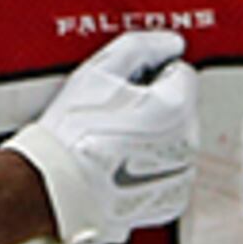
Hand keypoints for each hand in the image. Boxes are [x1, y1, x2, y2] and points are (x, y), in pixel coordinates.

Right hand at [2, 29, 198, 243]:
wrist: (55, 189)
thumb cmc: (72, 134)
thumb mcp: (100, 71)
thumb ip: (142, 46)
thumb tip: (168, 43)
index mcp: (176, 107)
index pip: (180, 72)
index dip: (151, 73)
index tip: (128, 86)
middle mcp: (187, 143)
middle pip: (180, 107)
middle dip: (154, 106)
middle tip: (115, 115)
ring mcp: (181, 174)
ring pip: (175, 140)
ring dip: (154, 137)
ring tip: (114, 143)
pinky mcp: (171, 200)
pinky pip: (168, 172)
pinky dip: (150, 167)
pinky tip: (121, 165)